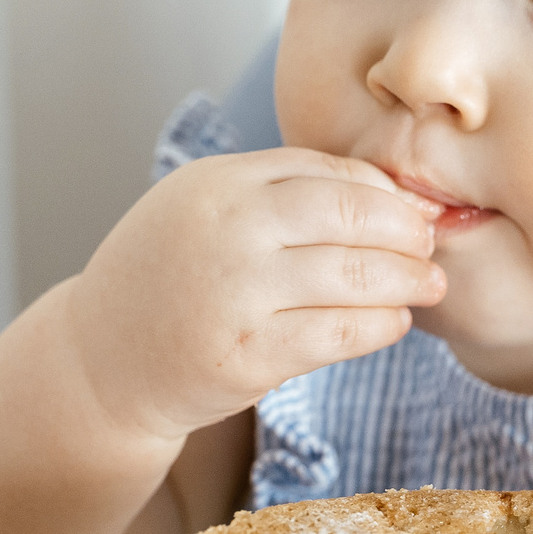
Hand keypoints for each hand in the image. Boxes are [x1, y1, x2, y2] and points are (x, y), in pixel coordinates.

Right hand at [66, 148, 443, 442]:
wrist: (102, 360)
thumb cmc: (167, 279)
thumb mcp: (202, 210)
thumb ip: (277, 193)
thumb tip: (385, 194)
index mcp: (217, 184)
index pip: (327, 172)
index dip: (383, 191)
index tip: (413, 208)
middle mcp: (226, 232)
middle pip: (350, 216)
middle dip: (406, 231)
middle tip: (430, 244)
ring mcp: (235, 296)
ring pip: (353, 277)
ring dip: (405, 280)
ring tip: (429, 284)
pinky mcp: (246, 357)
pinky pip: (337, 335)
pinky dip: (379, 327)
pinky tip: (394, 322)